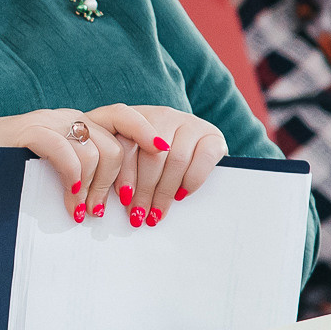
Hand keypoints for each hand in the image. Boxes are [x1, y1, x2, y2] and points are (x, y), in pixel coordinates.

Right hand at [0, 104, 183, 222]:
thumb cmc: (0, 173)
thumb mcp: (49, 173)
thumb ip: (79, 176)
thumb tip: (114, 206)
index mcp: (76, 124)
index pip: (127, 120)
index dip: (149, 143)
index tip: (162, 178)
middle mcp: (66, 118)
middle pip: (118, 143)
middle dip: (122, 182)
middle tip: (116, 213)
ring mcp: (46, 122)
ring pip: (97, 150)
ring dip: (97, 189)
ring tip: (84, 214)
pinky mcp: (27, 132)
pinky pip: (65, 151)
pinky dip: (74, 180)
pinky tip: (71, 203)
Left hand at [108, 105, 228, 226]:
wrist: (193, 142)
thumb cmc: (153, 153)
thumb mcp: (132, 153)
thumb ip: (122, 166)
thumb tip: (116, 200)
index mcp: (137, 117)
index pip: (127, 145)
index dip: (125, 174)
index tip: (124, 197)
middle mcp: (164, 115)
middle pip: (153, 157)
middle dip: (145, 191)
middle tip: (139, 214)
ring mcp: (191, 123)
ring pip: (176, 160)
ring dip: (165, 191)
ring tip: (157, 212)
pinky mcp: (213, 136)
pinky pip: (203, 159)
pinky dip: (191, 180)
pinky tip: (181, 195)